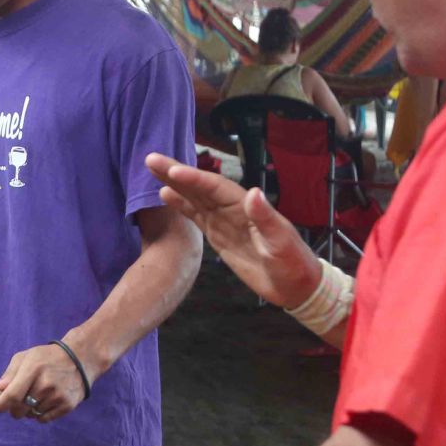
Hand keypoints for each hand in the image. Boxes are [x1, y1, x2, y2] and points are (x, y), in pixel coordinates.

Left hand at [0, 340, 90, 421]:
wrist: (80, 358)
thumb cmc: (47, 358)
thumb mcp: (26, 358)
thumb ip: (9, 375)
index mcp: (33, 369)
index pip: (11, 396)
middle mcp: (46, 384)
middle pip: (19, 410)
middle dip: (12, 408)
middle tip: (16, 400)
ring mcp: (58, 396)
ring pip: (31, 415)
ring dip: (28, 410)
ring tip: (37, 395)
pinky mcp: (67, 405)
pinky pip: (44, 420)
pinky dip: (40, 415)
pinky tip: (45, 401)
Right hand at [146, 153, 319, 307]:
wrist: (294, 285)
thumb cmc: (292, 262)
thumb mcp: (281, 241)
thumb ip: (265, 218)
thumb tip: (253, 192)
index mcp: (246, 207)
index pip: (215, 188)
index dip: (193, 179)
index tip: (172, 171)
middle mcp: (232, 209)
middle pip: (199, 186)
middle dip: (176, 172)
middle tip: (151, 159)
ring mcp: (224, 221)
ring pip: (194, 197)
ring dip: (174, 184)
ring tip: (152, 169)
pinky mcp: (218, 236)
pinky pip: (196, 216)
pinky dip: (181, 205)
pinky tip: (165, 195)